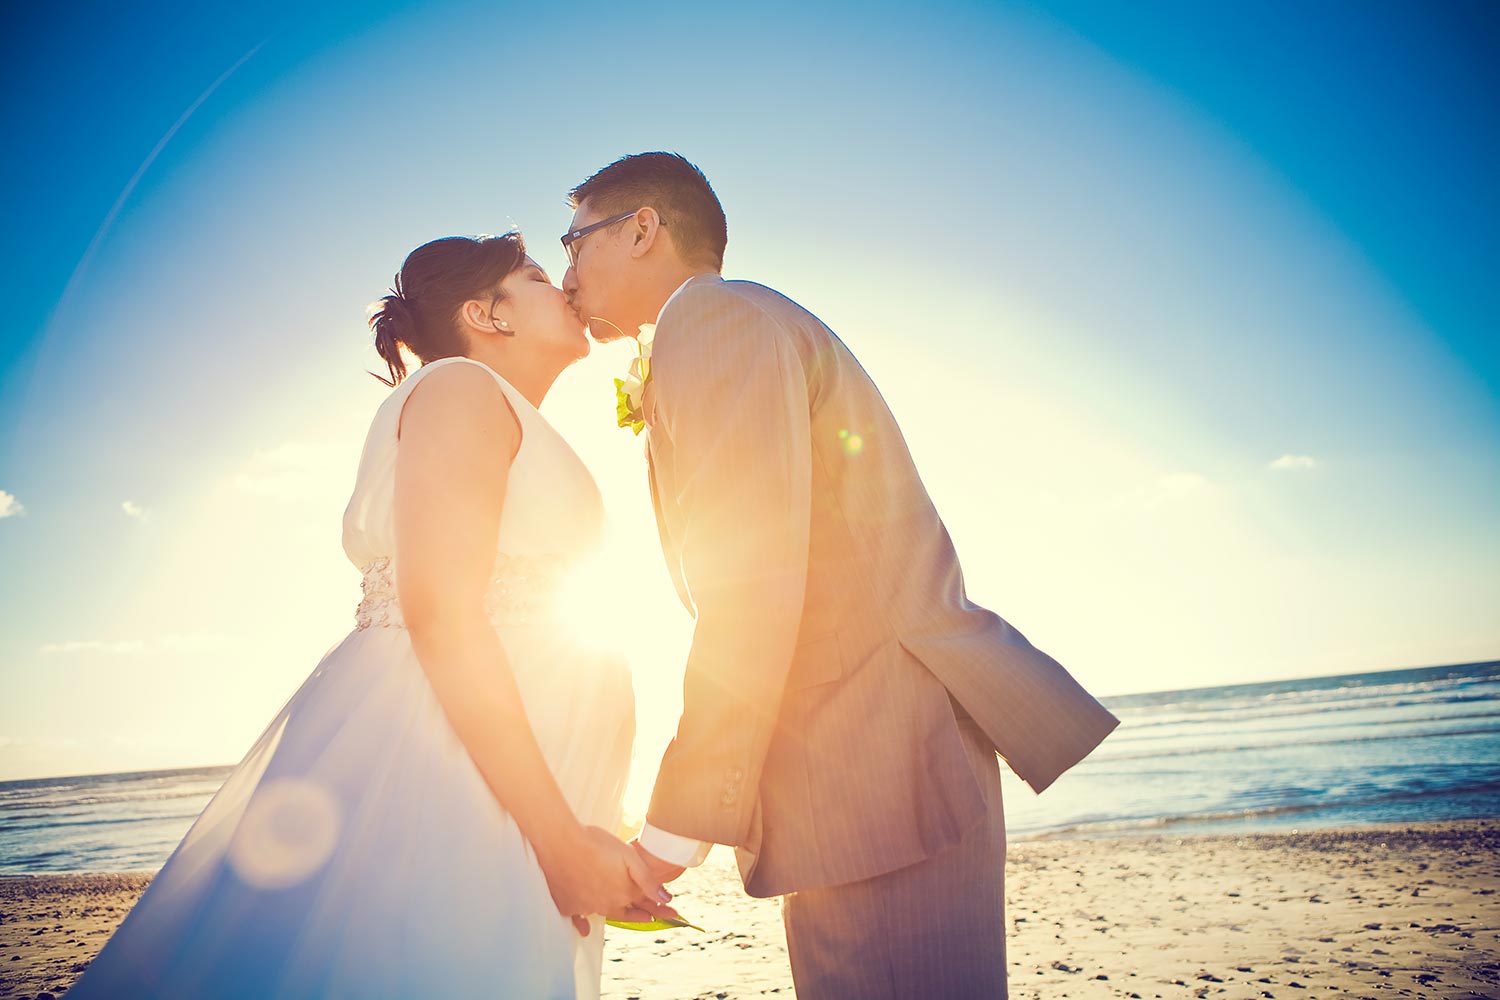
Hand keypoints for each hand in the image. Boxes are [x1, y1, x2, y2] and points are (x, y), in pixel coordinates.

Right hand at [538, 826, 678, 935]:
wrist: (560, 842)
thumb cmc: (595, 843)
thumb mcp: (628, 856)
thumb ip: (647, 879)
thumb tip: (666, 899)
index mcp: (622, 893)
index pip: (644, 906)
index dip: (657, 910)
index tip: (667, 914)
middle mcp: (605, 905)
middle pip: (626, 913)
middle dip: (640, 914)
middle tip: (650, 917)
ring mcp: (585, 907)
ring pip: (603, 914)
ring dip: (614, 914)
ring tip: (622, 913)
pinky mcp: (567, 906)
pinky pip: (578, 920)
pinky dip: (583, 924)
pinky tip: (585, 929)